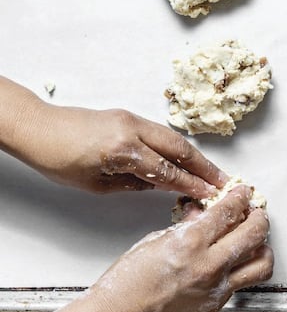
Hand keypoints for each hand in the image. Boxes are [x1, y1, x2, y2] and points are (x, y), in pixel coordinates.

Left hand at [31, 102, 227, 199]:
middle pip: (179, 149)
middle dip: (204, 167)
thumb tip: (162, 185)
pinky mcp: (127, 116)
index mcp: (123, 150)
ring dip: (195, 156)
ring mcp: (130, 118)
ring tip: (212, 173)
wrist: (37, 128)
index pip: (167, 170)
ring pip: (173, 138)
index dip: (191, 185)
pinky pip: (160, 133)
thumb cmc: (58, 159)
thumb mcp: (98, 184)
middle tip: (224, 183)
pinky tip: (186, 159)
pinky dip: (177, 147)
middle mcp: (131, 129)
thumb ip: (135, 183)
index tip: (210, 195)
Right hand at [89, 185, 272, 311]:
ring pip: (262, 264)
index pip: (229, 211)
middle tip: (255, 213)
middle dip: (259, 218)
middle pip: (255, 234)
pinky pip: (242, 283)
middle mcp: (210, 265)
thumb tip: (201, 214)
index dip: (240, 198)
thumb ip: (185, 227)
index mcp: (191, 242)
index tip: (242, 193)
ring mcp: (217, 288)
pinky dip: (243, 269)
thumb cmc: (129, 280)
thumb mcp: (155, 241)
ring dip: (263, 248)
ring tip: (255, 242)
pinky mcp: (216, 305)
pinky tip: (233, 263)